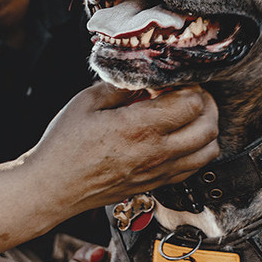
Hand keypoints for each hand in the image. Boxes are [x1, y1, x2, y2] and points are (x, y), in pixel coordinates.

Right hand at [31, 82, 220, 214]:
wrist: (52, 188)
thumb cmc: (64, 145)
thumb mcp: (87, 102)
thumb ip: (122, 85)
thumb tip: (146, 73)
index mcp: (139, 128)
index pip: (192, 104)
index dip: (190, 86)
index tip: (174, 81)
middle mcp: (156, 153)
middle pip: (209, 127)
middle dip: (206, 104)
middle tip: (188, 93)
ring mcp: (158, 173)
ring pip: (208, 151)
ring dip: (206, 128)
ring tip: (187, 115)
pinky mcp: (156, 185)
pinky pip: (193, 168)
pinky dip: (197, 150)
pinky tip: (178, 137)